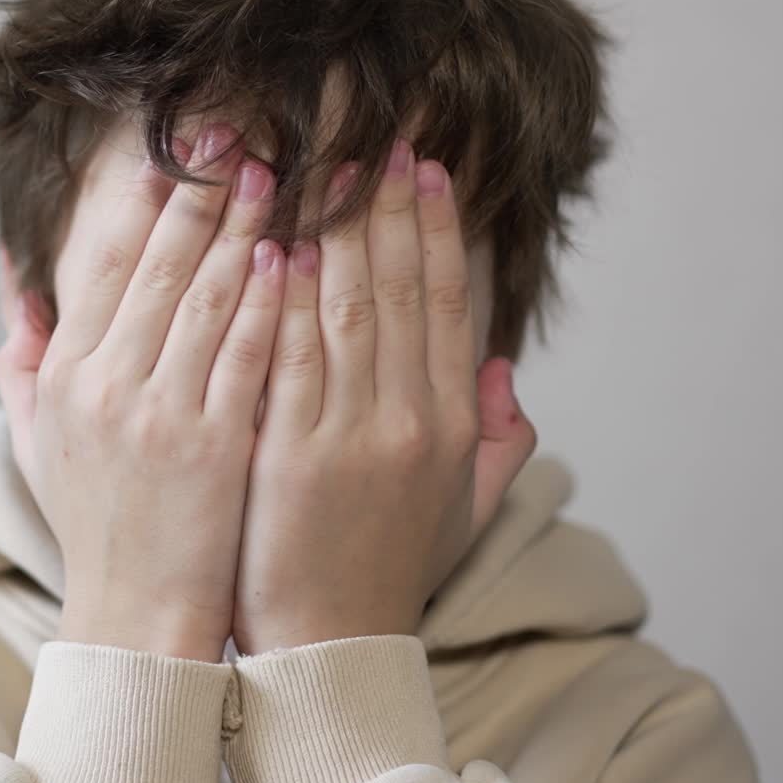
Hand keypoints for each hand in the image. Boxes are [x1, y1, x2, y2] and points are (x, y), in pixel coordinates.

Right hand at [0, 123, 287, 662]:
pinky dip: (270, 299)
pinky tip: (291, 253)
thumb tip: (10, 284)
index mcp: (68, 373)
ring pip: (210, 296)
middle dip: (202, 191)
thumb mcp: (39, 438)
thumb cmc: (94, 520)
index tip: (174, 151)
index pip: (107, 264)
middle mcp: (107, 383)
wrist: (134, 615)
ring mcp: (161, 412)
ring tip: (276, 173)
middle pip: (163, 265)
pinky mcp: (215, 444)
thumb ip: (20, 358)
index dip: (144, 202)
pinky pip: (248, 354)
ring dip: (244, 228)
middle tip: (237, 132)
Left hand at [230, 138, 536, 654]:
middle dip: (386, 206)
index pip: (443, 302)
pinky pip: (290, 356)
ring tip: (322, 165)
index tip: (422, 170)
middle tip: (375, 139)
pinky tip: (278, 243)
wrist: (330, 642)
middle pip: (397, 287)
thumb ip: (502, 440)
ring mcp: (351, 435)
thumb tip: (504, 366)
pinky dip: (287, 297)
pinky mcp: (292, 453)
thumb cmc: (388, 565)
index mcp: (452, 421)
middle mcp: (411, 418)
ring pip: (347, 307)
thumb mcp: (464, 507)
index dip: (435, 229)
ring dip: (335, 230)